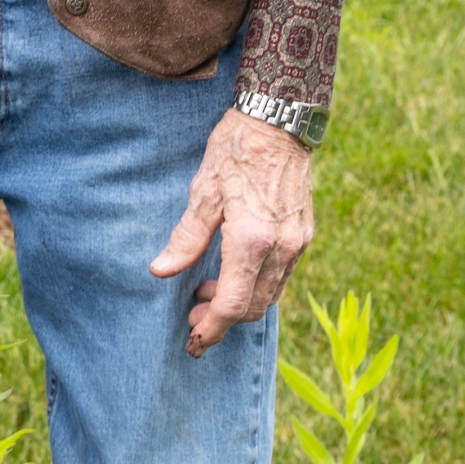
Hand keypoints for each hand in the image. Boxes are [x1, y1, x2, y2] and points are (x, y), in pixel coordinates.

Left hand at [150, 107, 315, 357]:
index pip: (231, 304)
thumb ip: (186, 238)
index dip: (210, 329)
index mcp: (252, 240)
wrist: (279, 121)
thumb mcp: (203, 191)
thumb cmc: (236, 149)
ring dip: (240, 303)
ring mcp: (298, 243)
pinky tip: (233, 273)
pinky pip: (281, 275)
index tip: (192, 343)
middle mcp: (281, 248)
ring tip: (205, 294)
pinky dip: (257, 285)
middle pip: (253, 306)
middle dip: (222, 321)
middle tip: (192, 319)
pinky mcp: (304, 234)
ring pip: (270, 294)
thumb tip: (160, 271)